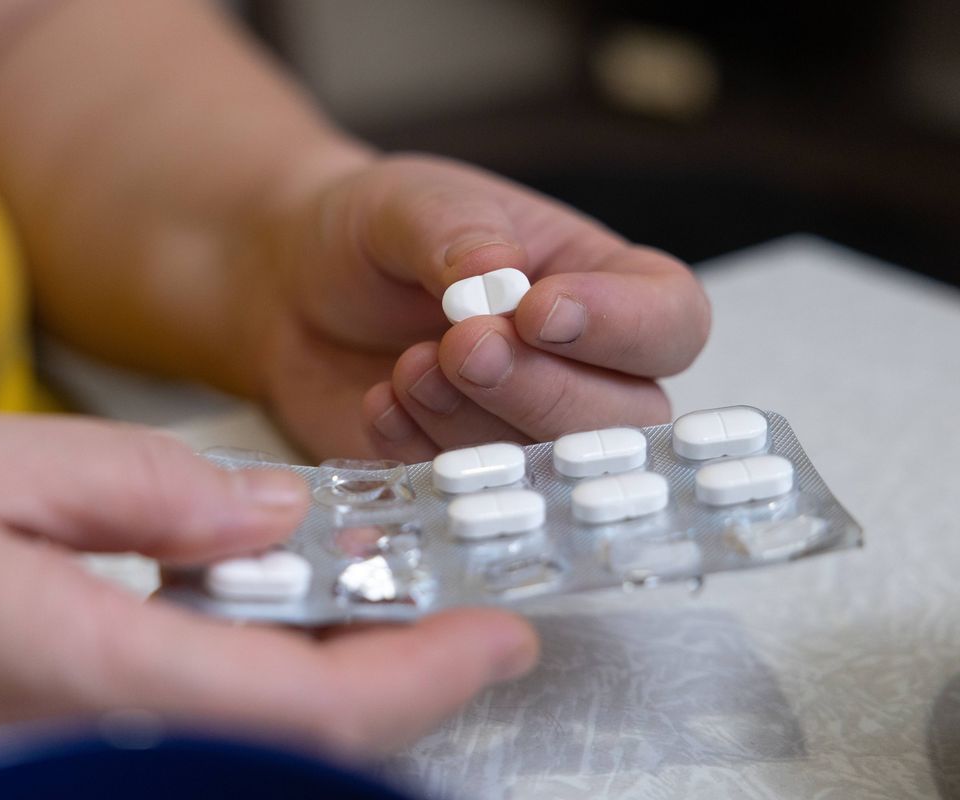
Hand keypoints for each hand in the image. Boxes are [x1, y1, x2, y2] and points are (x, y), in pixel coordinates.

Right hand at [0, 411, 536, 798]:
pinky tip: (235, 637)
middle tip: (437, 615)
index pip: (312, 712)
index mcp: (77, 675)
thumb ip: (151, 488)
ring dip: (316, 696)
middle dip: (387, 689)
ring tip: (349, 614)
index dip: (429, 679)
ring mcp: (45, 787)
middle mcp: (74, 763)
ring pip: (239, 762)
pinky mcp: (23, 783)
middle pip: (291, 756)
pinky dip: (237, 703)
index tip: (499, 635)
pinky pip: (170, 755)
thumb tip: (274, 516)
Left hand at [250, 153, 710, 460]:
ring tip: (407, 367)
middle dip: (544, 389)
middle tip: (463, 346)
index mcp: (600, 285)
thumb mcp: (411, 203)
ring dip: (474, 423)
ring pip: (547, 466)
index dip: (625, 328)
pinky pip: (465, 492)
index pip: (671, 320)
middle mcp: (580, 369)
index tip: (539, 310)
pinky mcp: (457, 475)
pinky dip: (420, 453)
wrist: (292, 285)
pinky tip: (380, 402)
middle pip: (626, 420)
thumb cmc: (374, 232)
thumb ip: (457, 232)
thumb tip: (494, 273)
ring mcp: (519, 430)